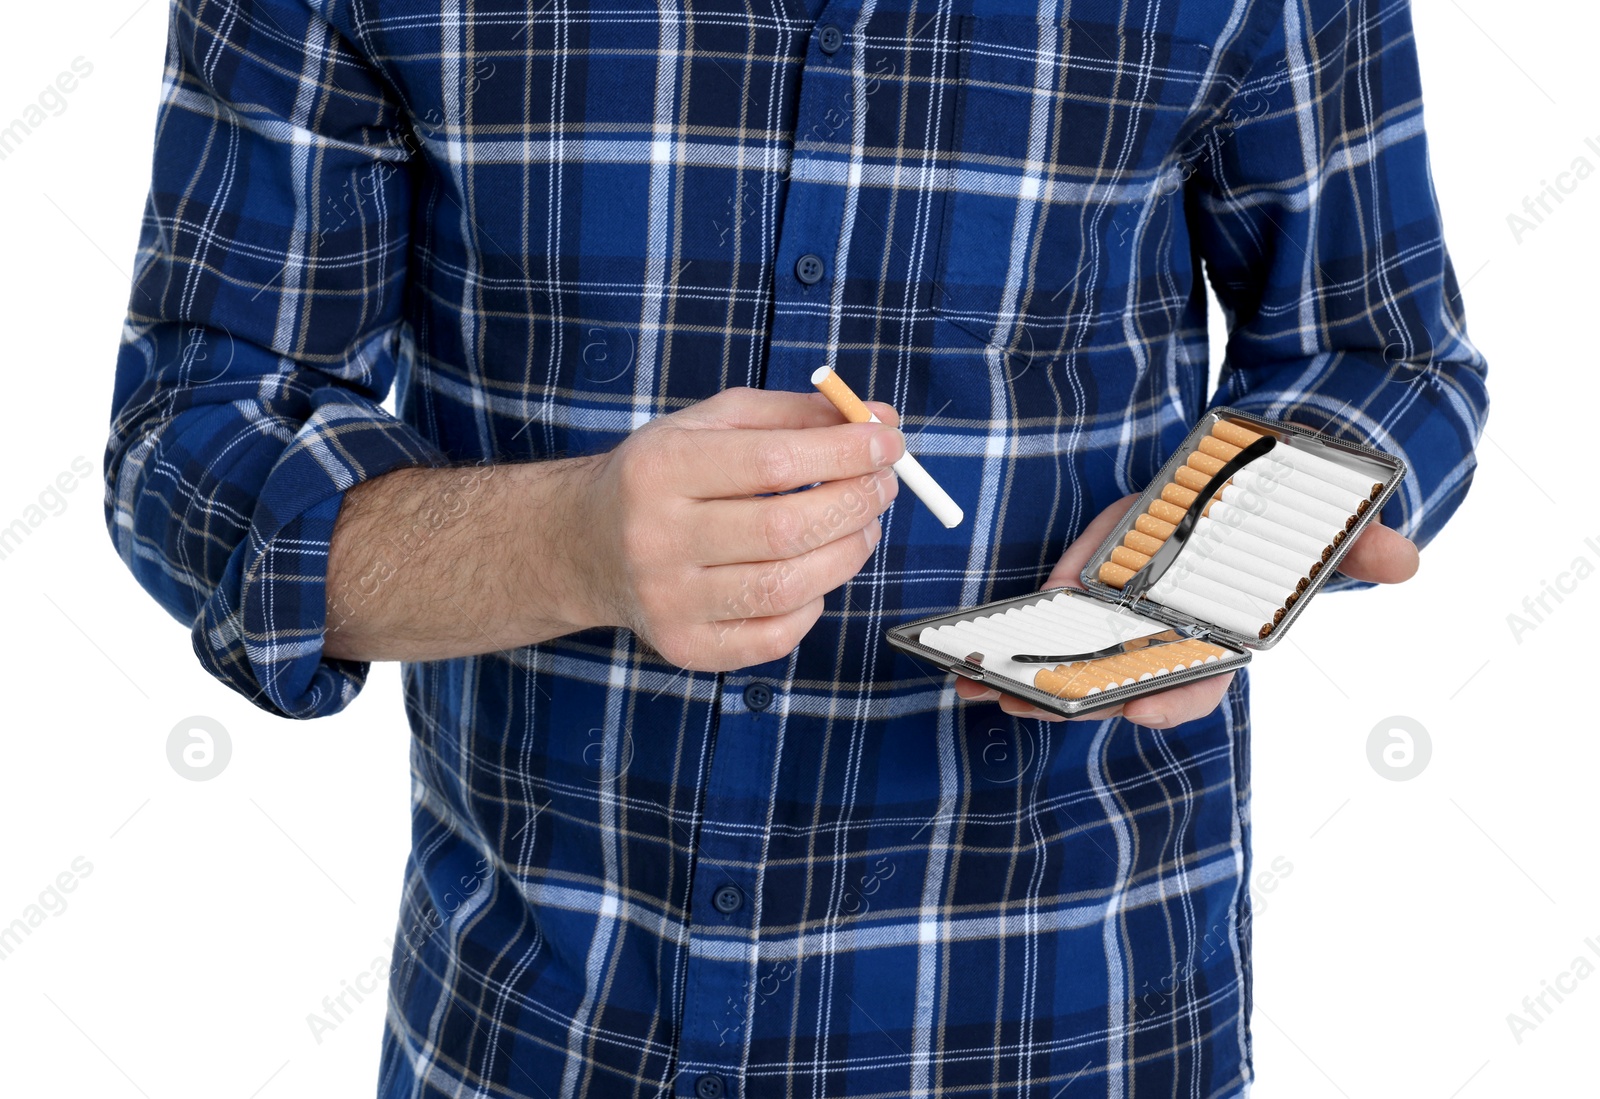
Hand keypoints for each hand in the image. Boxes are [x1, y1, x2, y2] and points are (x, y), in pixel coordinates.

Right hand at [574, 386, 904, 670]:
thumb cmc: (664, 475)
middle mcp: (656, 538)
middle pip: (785, 529)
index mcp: (660, 469)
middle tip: (883, 485)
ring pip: (788, 588)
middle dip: (855, 503)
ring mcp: (670, 601)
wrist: (585, 545)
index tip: (887, 442)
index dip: (844, 453)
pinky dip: (814, 602)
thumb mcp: (714, 424)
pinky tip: (814, 572)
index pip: (772, 462)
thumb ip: (796, 416)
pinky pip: (776, 635)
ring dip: (847, 554)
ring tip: (861, 526)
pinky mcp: (686, 646)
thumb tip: (879, 420)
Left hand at [953, 490, 1419, 727]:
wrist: (1251, 493)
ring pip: (1071, 671)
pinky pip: (1048, 632)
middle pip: (1115, 687)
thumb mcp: (1325, 530)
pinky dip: (1014, 645)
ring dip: (1026, 684)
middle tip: (1025, 702)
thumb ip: (1360, 548)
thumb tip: (1407, 560)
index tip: (1140, 709)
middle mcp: (1165, 644)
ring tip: (978, 687)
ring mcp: (1122, 630)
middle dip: (1071, 699)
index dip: (1169, 701)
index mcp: (1216, 644)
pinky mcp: (1088, 600)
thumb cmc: (1281, 524)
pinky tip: (969, 658)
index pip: (1196, 686)